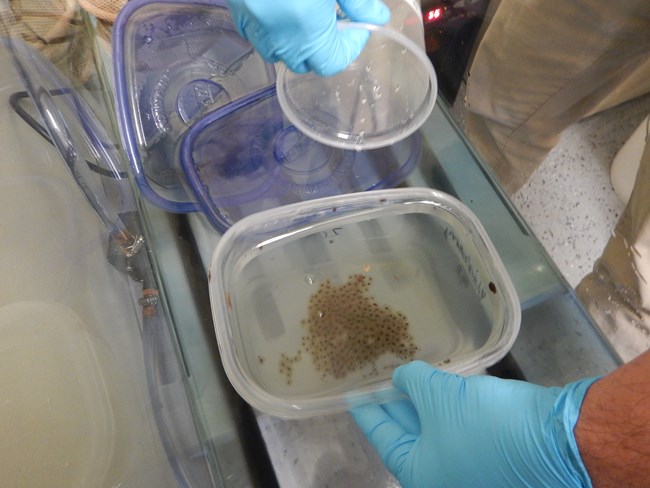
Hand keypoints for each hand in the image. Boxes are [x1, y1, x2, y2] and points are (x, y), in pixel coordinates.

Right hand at [227, 0, 389, 75]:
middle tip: (335, 19)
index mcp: (307, 32)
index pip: (333, 62)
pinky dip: (272, 29)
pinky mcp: (238, 13)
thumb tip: (376, 18)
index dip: (350, 47)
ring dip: (296, 42)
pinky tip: (282, 6)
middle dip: (322, 48)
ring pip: (278, 52)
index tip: (359, 25)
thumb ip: (359, 2)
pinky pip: (257, 35)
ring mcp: (254, 27)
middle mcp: (279, 39)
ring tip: (308, 13)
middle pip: (305, 63)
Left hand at [351, 361, 598, 487]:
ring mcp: (467, 468)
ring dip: (423, 399)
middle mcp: (441, 478)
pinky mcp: (490, 453)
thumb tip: (402, 377)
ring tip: (408, 371)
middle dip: (396, 402)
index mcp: (419, 474)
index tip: (354, 393)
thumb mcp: (439, 396)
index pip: (383, 436)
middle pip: (408, 434)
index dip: (368, 409)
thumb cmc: (484, 425)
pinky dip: (448, 403)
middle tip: (380, 374)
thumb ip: (412, 383)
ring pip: (435, 428)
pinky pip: (458, 426)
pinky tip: (442, 380)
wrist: (557, 439)